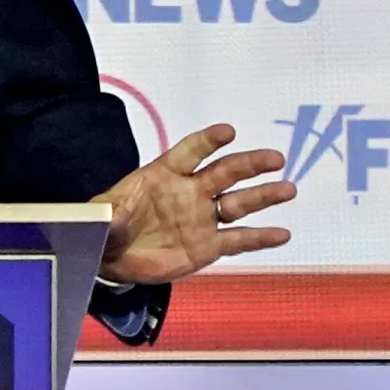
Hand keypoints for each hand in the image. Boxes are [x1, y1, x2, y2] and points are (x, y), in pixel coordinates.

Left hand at [93, 123, 294, 284]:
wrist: (112, 257)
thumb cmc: (108, 225)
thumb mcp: (102, 216)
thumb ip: (109, 214)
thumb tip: (107, 215)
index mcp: (164, 174)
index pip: (190, 152)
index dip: (207, 142)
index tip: (227, 132)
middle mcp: (190, 192)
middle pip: (224, 172)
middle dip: (249, 164)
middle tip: (275, 157)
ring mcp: (201, 218)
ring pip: (238, 204)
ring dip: (263, 196)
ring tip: (287, 189)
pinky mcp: (208, 246)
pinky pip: (238, 240)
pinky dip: (260, 237)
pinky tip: (282, 233)